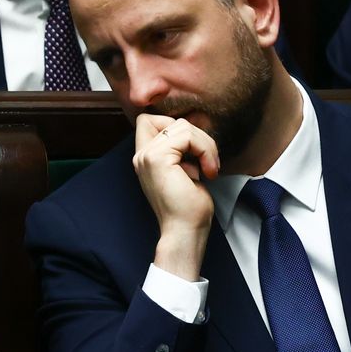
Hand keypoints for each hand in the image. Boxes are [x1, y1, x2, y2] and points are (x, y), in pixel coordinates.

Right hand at [132, 114, 219, 280]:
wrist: (184, 231)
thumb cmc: (188, 209)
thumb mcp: (184, 170)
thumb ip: (181, 150)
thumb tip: (195, 124)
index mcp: (145, 159)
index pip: (149, 120)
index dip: (173, 125)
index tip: (193, 148)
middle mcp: (141, 156)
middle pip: (171, 120)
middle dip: (197, 136)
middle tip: (207, 162)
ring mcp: (147, 156)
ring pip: (182, 125)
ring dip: (204, 144)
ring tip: (208, 167)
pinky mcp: (157, 159)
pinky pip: (187, 136)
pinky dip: (204, 149)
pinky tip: (207, 170)